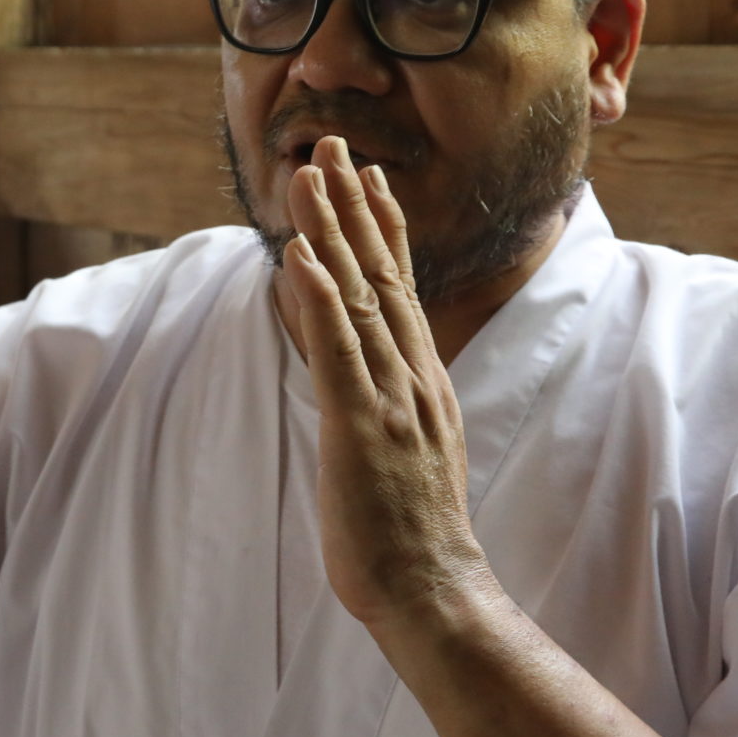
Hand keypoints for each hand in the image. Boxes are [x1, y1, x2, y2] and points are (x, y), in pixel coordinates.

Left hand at [281, 136, 491, 628]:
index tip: (364, 177)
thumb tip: (358, 373)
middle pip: (382, 274)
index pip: (399, 288)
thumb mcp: (401, 450)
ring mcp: (392, 399)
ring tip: (310, 175)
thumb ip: (384, 403)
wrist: (434, 590)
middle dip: (353, 207)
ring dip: (333, 232)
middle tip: (332, 145)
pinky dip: (321, 301)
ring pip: (360, 298)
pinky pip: (340, 353)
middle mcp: (414, 377)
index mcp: (423, 382)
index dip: (381, 229)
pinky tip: (303, 258)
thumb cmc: (409, 533)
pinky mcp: (363, 427)